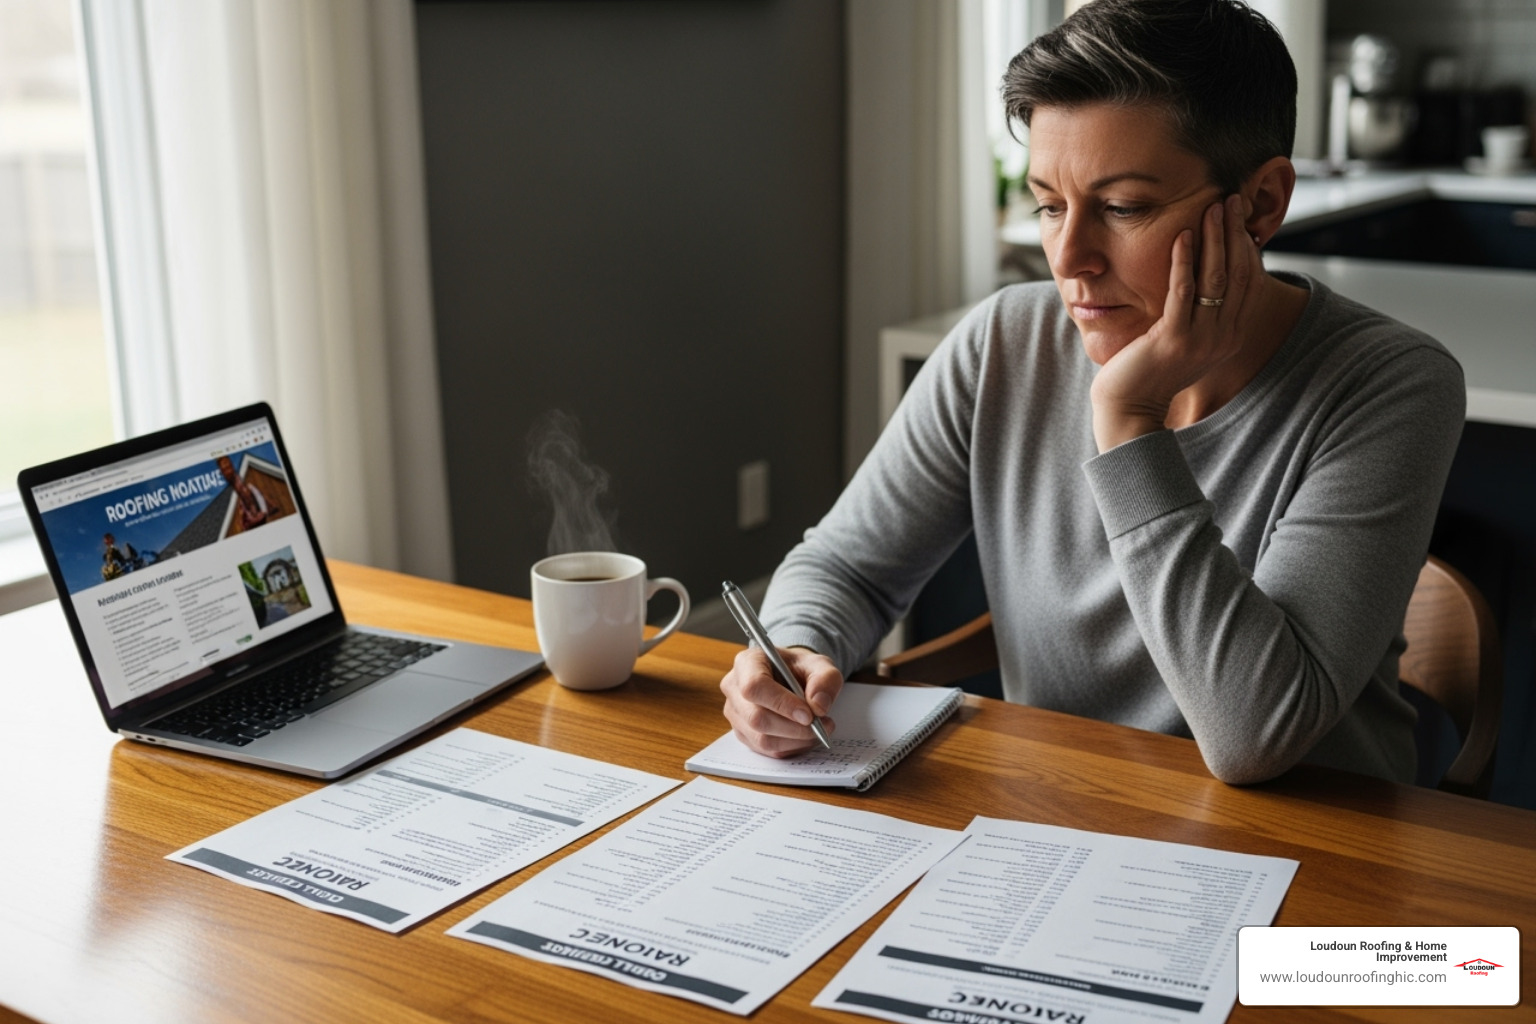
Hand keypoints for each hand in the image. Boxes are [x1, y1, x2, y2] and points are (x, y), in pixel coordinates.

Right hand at [719, 646, 841, 756]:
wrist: (793, 677)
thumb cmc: (801, 669)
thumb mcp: (820, 665)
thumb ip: (825, 680)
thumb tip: (819, 706)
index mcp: (747, 663)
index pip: (754, 686)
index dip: (781, 703)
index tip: (808, 714)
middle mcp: (734, 688)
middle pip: (756, 717)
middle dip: (793, 728)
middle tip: (821, 725)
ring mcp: (735, 713)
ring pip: (761, 738)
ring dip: (795, 740)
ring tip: (817, 730)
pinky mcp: (743, 733)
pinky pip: (766, 750)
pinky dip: (791, 747)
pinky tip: (805, 736)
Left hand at [1090, 192, 1260, 449]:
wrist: (1129, 409)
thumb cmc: (1149, 370)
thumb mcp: (1184, 339)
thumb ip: (1198, 311)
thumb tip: (1202, 275)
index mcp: (1229, 335)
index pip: (1247, 280)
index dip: (1245, 243)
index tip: (1239, 214)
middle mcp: (1222, 337)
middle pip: (1238, 273)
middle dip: (1234, 232)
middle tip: (1232, 197)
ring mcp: (1200, 340)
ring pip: (1215, 279)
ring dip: (1214, 238)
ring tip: (1212, 206)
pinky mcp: (1173, 340)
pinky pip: (1182, 293)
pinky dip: (1183, 261)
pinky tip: (1182, 235)